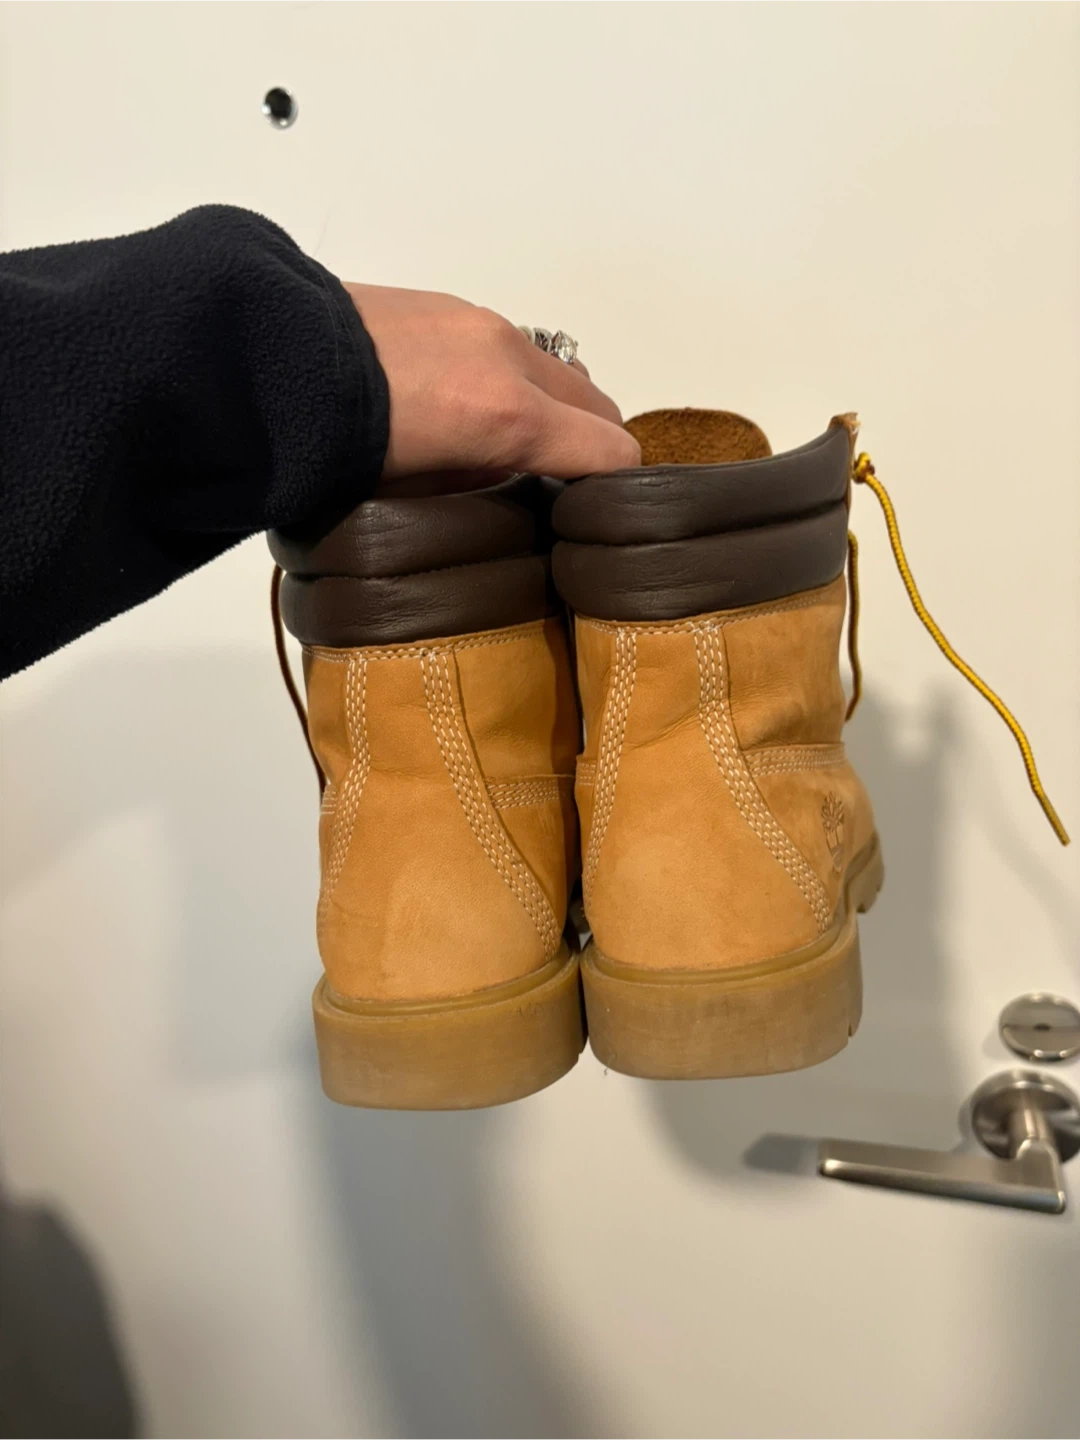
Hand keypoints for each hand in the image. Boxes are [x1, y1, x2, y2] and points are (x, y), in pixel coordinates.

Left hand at [344, 284, 640, 484]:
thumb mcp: (413, 497)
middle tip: (548, 480)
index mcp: (508, 418)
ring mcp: (481, 324)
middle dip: (584, 443)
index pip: (611, 451)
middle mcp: (509, 360)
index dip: (609, 488)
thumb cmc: (329, 448)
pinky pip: (507, 345)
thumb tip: (509, 491)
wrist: (262, 361)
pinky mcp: (449, 302)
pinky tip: (457, 400)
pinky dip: (506, 376)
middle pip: (596, 403)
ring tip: (498, 441)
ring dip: (547, 405)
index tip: (586, 510)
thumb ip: (482, 490)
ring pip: (553, 369)